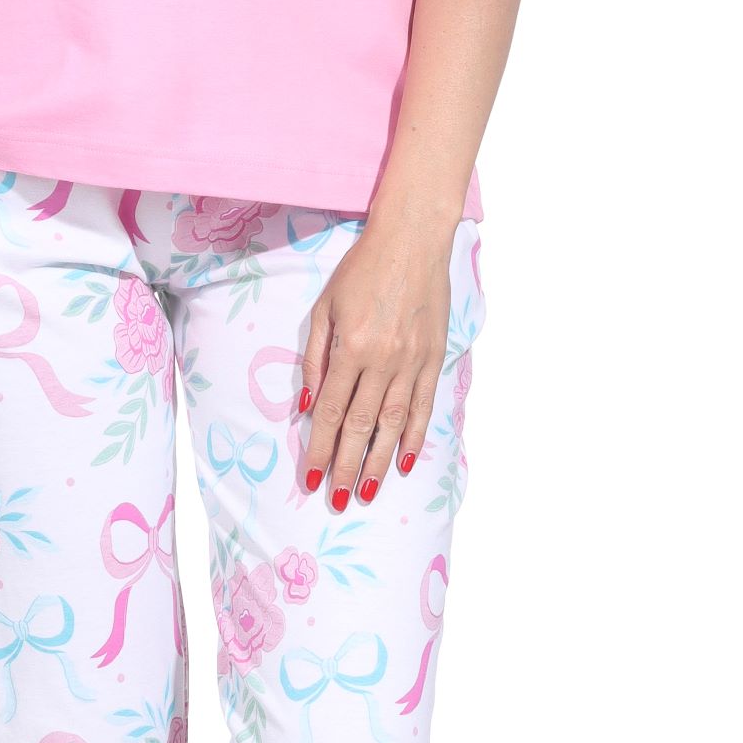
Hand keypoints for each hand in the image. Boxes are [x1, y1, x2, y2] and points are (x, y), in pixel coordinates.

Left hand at [297, 205, 453, 510]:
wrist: (412, 241)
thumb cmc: (360, 271)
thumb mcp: (324, 307)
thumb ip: (314, 356)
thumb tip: (308, 404)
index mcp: (350, 347)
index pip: (331, 411)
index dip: (321, 449)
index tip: (312, 479)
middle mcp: (382, 360)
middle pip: (360, 426)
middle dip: (347, 467)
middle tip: (338, 501)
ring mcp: (411, 361)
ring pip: (393, 423)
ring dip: (379, 461)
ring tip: (369, 492)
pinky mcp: (434, 357)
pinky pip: (423, 405)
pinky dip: (414, 435)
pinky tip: (404, 460)